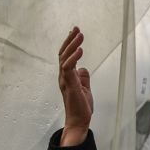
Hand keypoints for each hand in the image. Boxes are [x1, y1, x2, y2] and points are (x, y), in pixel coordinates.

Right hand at [58, 26, 92, 145]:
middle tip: (76, 28)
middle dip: (70, 40)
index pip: (66, 56)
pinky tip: (80, 50)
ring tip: (80, 35)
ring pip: (65, 58)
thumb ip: (83, 77)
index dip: (70, 43)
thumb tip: (83, 67)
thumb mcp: (85, 88)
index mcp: (67, 76)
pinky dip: (74, 58)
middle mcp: (63, 76)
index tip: (75, 32)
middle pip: (63, 53)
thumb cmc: (81, 107)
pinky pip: (69, 68)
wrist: (79, 121)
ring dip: (72, 45)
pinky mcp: (69, 85)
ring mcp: (65, 80)